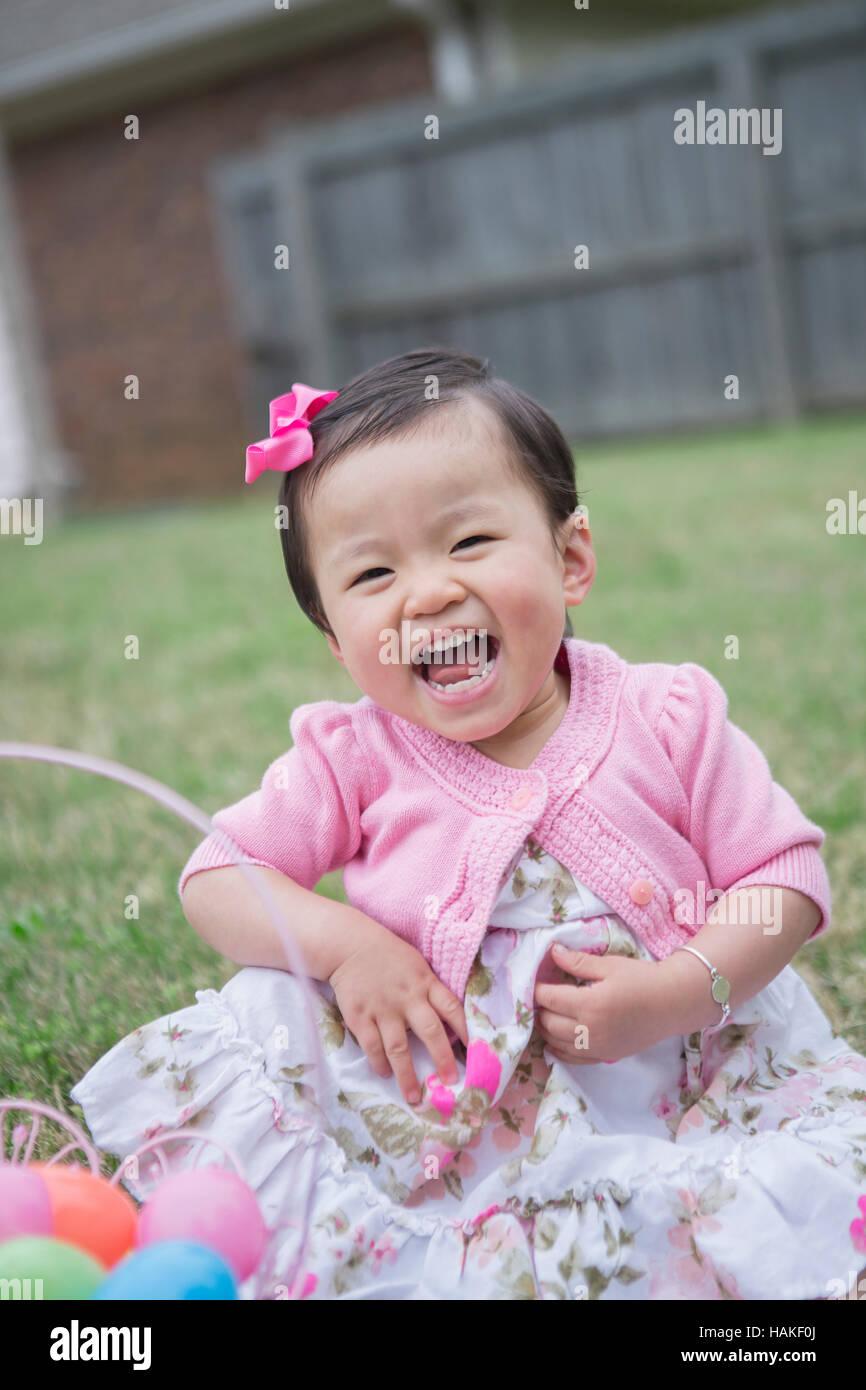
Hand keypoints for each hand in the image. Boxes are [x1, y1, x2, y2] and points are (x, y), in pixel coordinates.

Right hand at [328, 928, 468, 1104]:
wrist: (350, 945)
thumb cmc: (390, 957)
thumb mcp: (417, 966)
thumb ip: (431, 992)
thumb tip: (450, 1025)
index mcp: (425, 983)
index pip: (451, 1008)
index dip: (465, 1030)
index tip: (475, 1053)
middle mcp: (407, 997)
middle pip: (430, 1032)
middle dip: (442, 1060)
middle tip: (451, 1083)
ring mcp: (383, 1008)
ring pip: (398, 1048)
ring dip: (407, 1075)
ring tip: (414, 1096)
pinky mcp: (359, 1016)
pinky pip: (372, 1045)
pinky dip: (379, 1063)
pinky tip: (384, 1073)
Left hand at [533, 943, 675, 1063]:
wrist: (673, 1003)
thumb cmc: (642, 979)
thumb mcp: (609, 965)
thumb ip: (578, 962)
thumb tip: (552, 951)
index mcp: (590, 1004)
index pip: (549, 998)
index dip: (537, 988)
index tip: (535, 980)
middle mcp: (590, 1030)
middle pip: (548, 1023)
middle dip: (539, 1008)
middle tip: (539, 995)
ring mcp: (597, 1047)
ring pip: (556, 1043)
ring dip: (545, 1029)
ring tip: (545, 1013)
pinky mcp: (605, 1056)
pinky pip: (572, 1059)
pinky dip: (558, 1049)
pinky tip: (555, 1039)